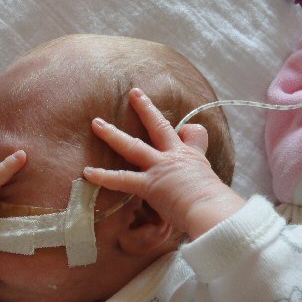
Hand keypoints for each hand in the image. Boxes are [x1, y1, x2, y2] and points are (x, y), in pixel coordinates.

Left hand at [83, 88, 244, 238]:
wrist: (210, 209)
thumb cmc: (213, 202)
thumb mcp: (213, 179)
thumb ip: (203, 166)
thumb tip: (202, 154)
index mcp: (190, 158)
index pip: (191, 137)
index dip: (188, 132)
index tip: (187, 128)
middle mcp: (173, 157)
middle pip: (158, 127)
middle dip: (145, 108)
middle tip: (133, 93)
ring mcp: (159, 168)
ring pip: (132, 146)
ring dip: (112, 134)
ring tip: (96, 123)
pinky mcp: (148, 184)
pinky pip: (121, 179)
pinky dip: (103, 176)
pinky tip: (87, 172)